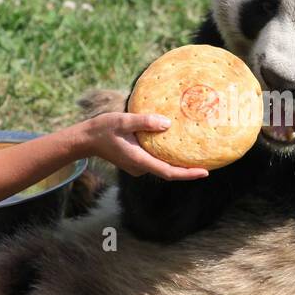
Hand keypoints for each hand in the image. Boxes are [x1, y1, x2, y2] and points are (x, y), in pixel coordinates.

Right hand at [80, 112, 208, 180]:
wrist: (86, 139)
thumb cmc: (103, 128)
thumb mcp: (123, 120)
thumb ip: (144, 122)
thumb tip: (167, 124)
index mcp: (139, 160)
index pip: (168, 172)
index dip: (188, 174)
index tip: (205, 172)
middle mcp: (140, 167)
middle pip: (169, 171)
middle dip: (188, 168)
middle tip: (209, 160)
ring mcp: (138, 167)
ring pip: (162, 165)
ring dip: (177, 161)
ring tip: (196, 152)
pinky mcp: (136, 162)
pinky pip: (155, 160)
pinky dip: (166, 155)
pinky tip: (175, 145)